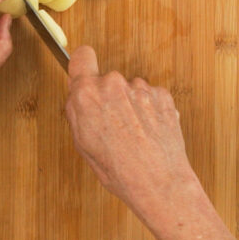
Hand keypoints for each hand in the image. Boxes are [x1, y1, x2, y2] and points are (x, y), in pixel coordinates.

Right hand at [65, 46, 196, 219]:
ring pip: (130, 90)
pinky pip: (150, 96)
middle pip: (107, 80)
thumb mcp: (83, 145)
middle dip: (108, 97)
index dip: (83, 64)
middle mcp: (113, 84)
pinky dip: (149, 110)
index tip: (85, 70)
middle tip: (113, 125)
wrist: (159, 182)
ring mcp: (140, 87)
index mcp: (87, 95)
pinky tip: (148, 133)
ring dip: (131, 105)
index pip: (81, 57)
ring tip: (134, 135)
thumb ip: (77, 112)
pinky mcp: (162, 94)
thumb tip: (76, 94)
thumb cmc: (120, 171)